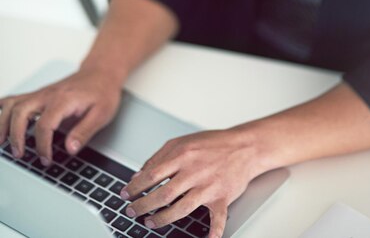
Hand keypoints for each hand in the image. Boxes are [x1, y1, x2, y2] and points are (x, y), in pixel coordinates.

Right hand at [0, 68, 121, 164]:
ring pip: (13, 104)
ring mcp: (41, 93)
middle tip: (20, 154)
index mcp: (64, 100)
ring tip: (2, 143)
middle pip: (21, 111)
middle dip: (15, 135)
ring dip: (3, 123)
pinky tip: (0, 120)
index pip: (45, 124)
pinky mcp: (39, 95)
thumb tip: (70, 149)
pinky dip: (3, 109)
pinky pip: (14, 99)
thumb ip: (85, 132)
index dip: (42, 146)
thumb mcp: (102, 114)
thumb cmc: (102, 91)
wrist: (101, 72)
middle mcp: (48, 94)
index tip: (46, 159)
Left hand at [120, 126, 262, 237]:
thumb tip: (140, 173)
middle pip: (163, 194)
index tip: (125, 194)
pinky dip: (213, 232)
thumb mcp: (182, 141)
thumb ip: (160, 156)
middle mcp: (194, 170)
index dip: (136, 186)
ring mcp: (209, 185)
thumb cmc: (212, 144)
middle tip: (132, 211)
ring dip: (163, 219)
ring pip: (182, 208)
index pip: (152, 173)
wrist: (244, 146)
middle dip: (144, 205)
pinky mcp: (223, 197)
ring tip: (150, 223)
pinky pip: (217, 219)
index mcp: (183, 154)